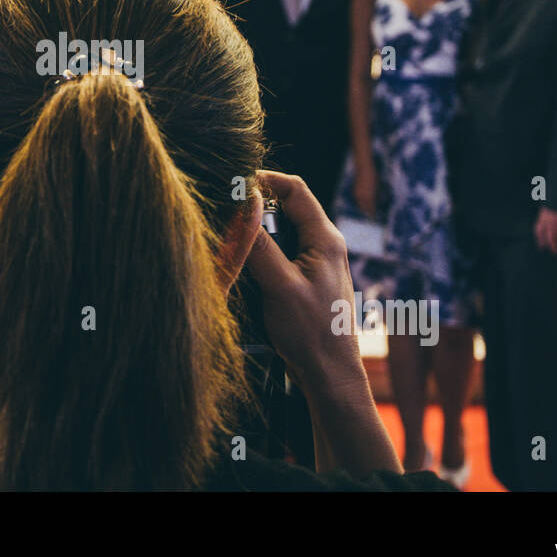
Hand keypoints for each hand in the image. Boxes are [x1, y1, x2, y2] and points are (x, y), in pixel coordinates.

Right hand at [243, 170, 400, 475]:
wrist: (329, 375)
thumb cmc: (311, 332)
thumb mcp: (280, 285)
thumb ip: (260, 245)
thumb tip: (243, 207)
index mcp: (326, 239)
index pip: (295, 190)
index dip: (265, 181)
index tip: (235, 185)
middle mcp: (324, 245)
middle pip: (285, 210)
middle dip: (255, 212)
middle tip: (226, 218)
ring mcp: (316, 264)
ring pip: (280, 235)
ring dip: (256, 238)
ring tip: (232, 246)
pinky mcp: (305, 282)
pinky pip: (279, 257)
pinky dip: (260, 259)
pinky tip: (244, 273)